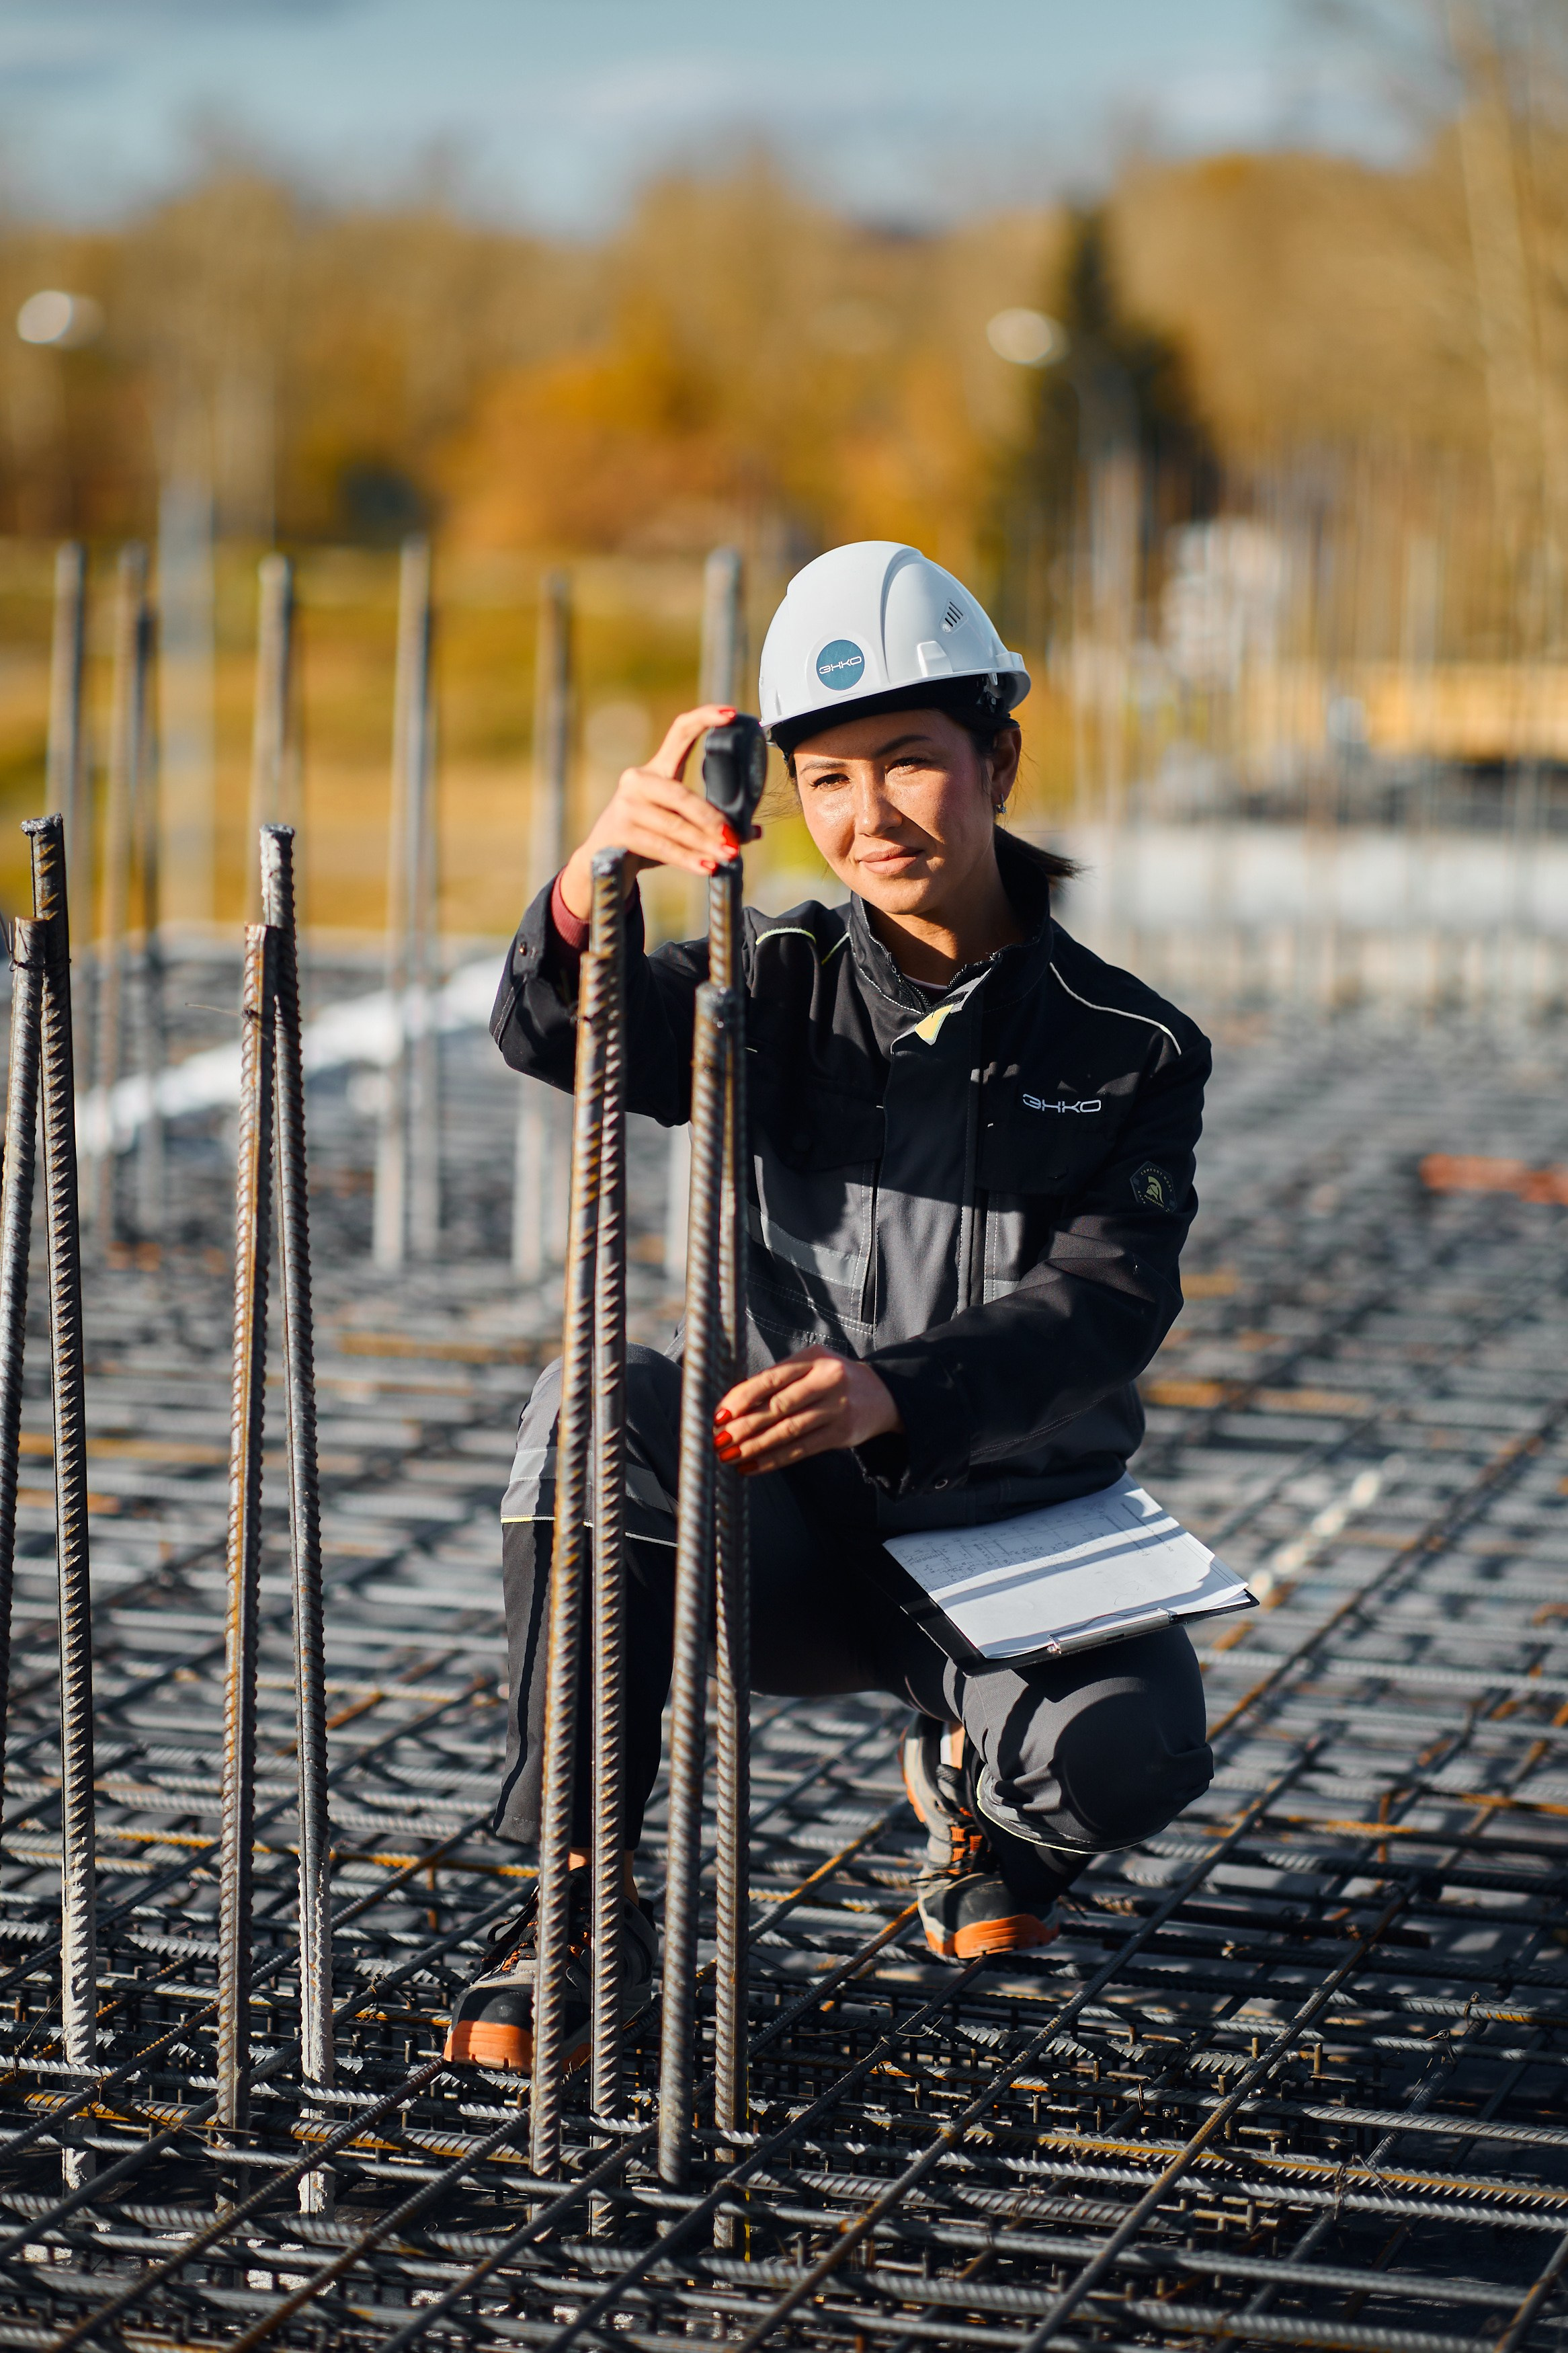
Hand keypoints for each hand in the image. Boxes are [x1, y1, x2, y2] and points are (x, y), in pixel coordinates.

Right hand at [558, 703, 761, 919]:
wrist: (602, 858)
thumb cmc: (647, 834)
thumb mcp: (677, 822)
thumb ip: (710, 822)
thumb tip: (752, 831)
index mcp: (657, 768)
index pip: (680, 732)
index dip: (705, 718)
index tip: (732, 714)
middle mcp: (638, 779)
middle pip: (682, 794)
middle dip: (712, 819)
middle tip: (734, 838)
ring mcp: (626, 804)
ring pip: (674, 825)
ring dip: (704, 843)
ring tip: (728, 855)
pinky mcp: (621, 830)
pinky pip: (662, 846)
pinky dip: (687, 860)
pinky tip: (706, 868)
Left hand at [713, 1345, 901, 1475]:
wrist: (882, 1395)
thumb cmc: (833, 1379)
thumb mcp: (811, 1366)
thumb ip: (778, 1380)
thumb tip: (732, 1406)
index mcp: (814, 1358)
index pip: (770, 1379)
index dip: (742, 1398)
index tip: (719, 1414)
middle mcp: (828, 1380)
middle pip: (778, 1407)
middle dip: (744, 1426)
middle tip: (718, 1440)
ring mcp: (837, 1409)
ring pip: (788, 1431)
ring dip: (754, 1446)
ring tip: (729, 1456)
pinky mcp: (842, 1434)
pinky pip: (802, 1449)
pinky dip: (774, 1459)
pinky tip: (753, 1466)